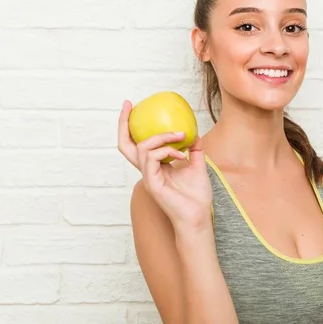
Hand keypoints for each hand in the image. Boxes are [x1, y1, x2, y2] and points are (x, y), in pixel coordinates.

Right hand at [117, 100, 212, 230]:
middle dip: (124, 123)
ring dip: (162, 137)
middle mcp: (147, 170)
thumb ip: (195, 150)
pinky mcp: (152, 184)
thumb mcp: (198, 167)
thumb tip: (195, 134)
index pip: (137, 143)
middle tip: (129, 105)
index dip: (131, 126)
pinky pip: (152, 159)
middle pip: (125, 145)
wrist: (199, 218)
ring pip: (142, 148)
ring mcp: (148, 177)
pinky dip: (167, 151)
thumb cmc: (197, 197)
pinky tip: (182, 155)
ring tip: (181, 136)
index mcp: (155, 166)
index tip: (133, 106)